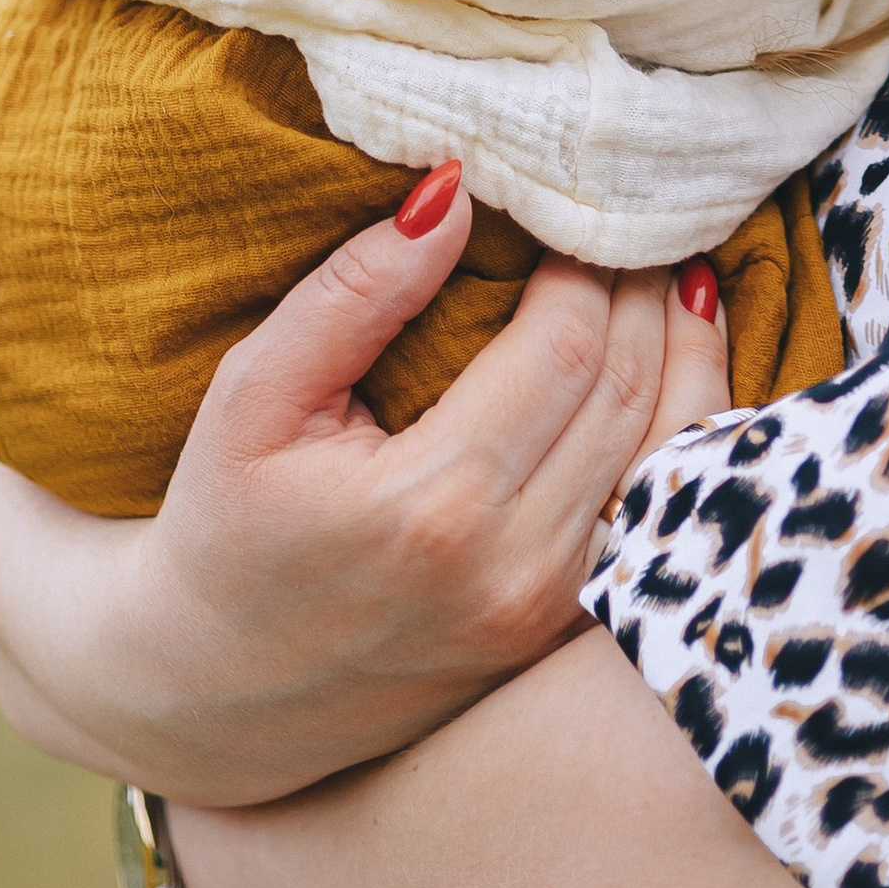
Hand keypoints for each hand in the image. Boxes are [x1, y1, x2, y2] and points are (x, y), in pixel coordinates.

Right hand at [0, 177, 734, 807]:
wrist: (208, 694)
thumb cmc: (222, 526)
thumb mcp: (252, 396)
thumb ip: (353, 293)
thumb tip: (453, 192)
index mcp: (433, 507)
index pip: (566, 345)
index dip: (587, 263)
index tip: (578, 204)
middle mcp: (511, 569)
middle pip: (627, 390)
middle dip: (640, 293)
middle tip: (636, 220)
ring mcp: (546, 615)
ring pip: (664, 452)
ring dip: (680, 352)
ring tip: (673, 275)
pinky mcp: (560, 635)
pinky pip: (653, 513)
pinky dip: (680, 429)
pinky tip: (676, 363)